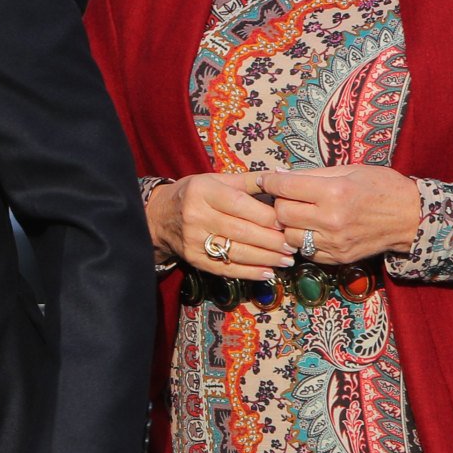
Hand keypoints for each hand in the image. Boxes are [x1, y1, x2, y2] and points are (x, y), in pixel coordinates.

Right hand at [148, 172, 292, 279]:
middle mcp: (196, 215)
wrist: (159, 216)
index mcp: (203, 191)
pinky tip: (267, 272)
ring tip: (286, 260)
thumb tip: (281, 180)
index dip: (266, 216)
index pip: (240, 205)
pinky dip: (248, 272)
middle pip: (241, 231)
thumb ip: (248, 182)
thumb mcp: (216, 180)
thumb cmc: (194, 194)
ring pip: (236, 252)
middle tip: (292, 245)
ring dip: (265, 259)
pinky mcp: (194, 258)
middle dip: (271, 241)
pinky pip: (225, 267)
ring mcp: (193, 239)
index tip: (287, 223)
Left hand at [262, 166, 421, 264]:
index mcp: (334, 192)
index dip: (269, 182)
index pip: (284, 188)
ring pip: (288, 235)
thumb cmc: (381, 187)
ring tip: (301, 215)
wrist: (412, 217)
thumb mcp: (349, 171)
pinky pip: (304, 250)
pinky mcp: (338, 257)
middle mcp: (331, 219)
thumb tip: (278, 176)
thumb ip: (312, 174)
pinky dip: (303, 240)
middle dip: (280, 203)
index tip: (265, 180)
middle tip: (288, 198)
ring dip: (289, 225)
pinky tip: (313, 230)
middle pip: (281, 213)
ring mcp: (334, 242)